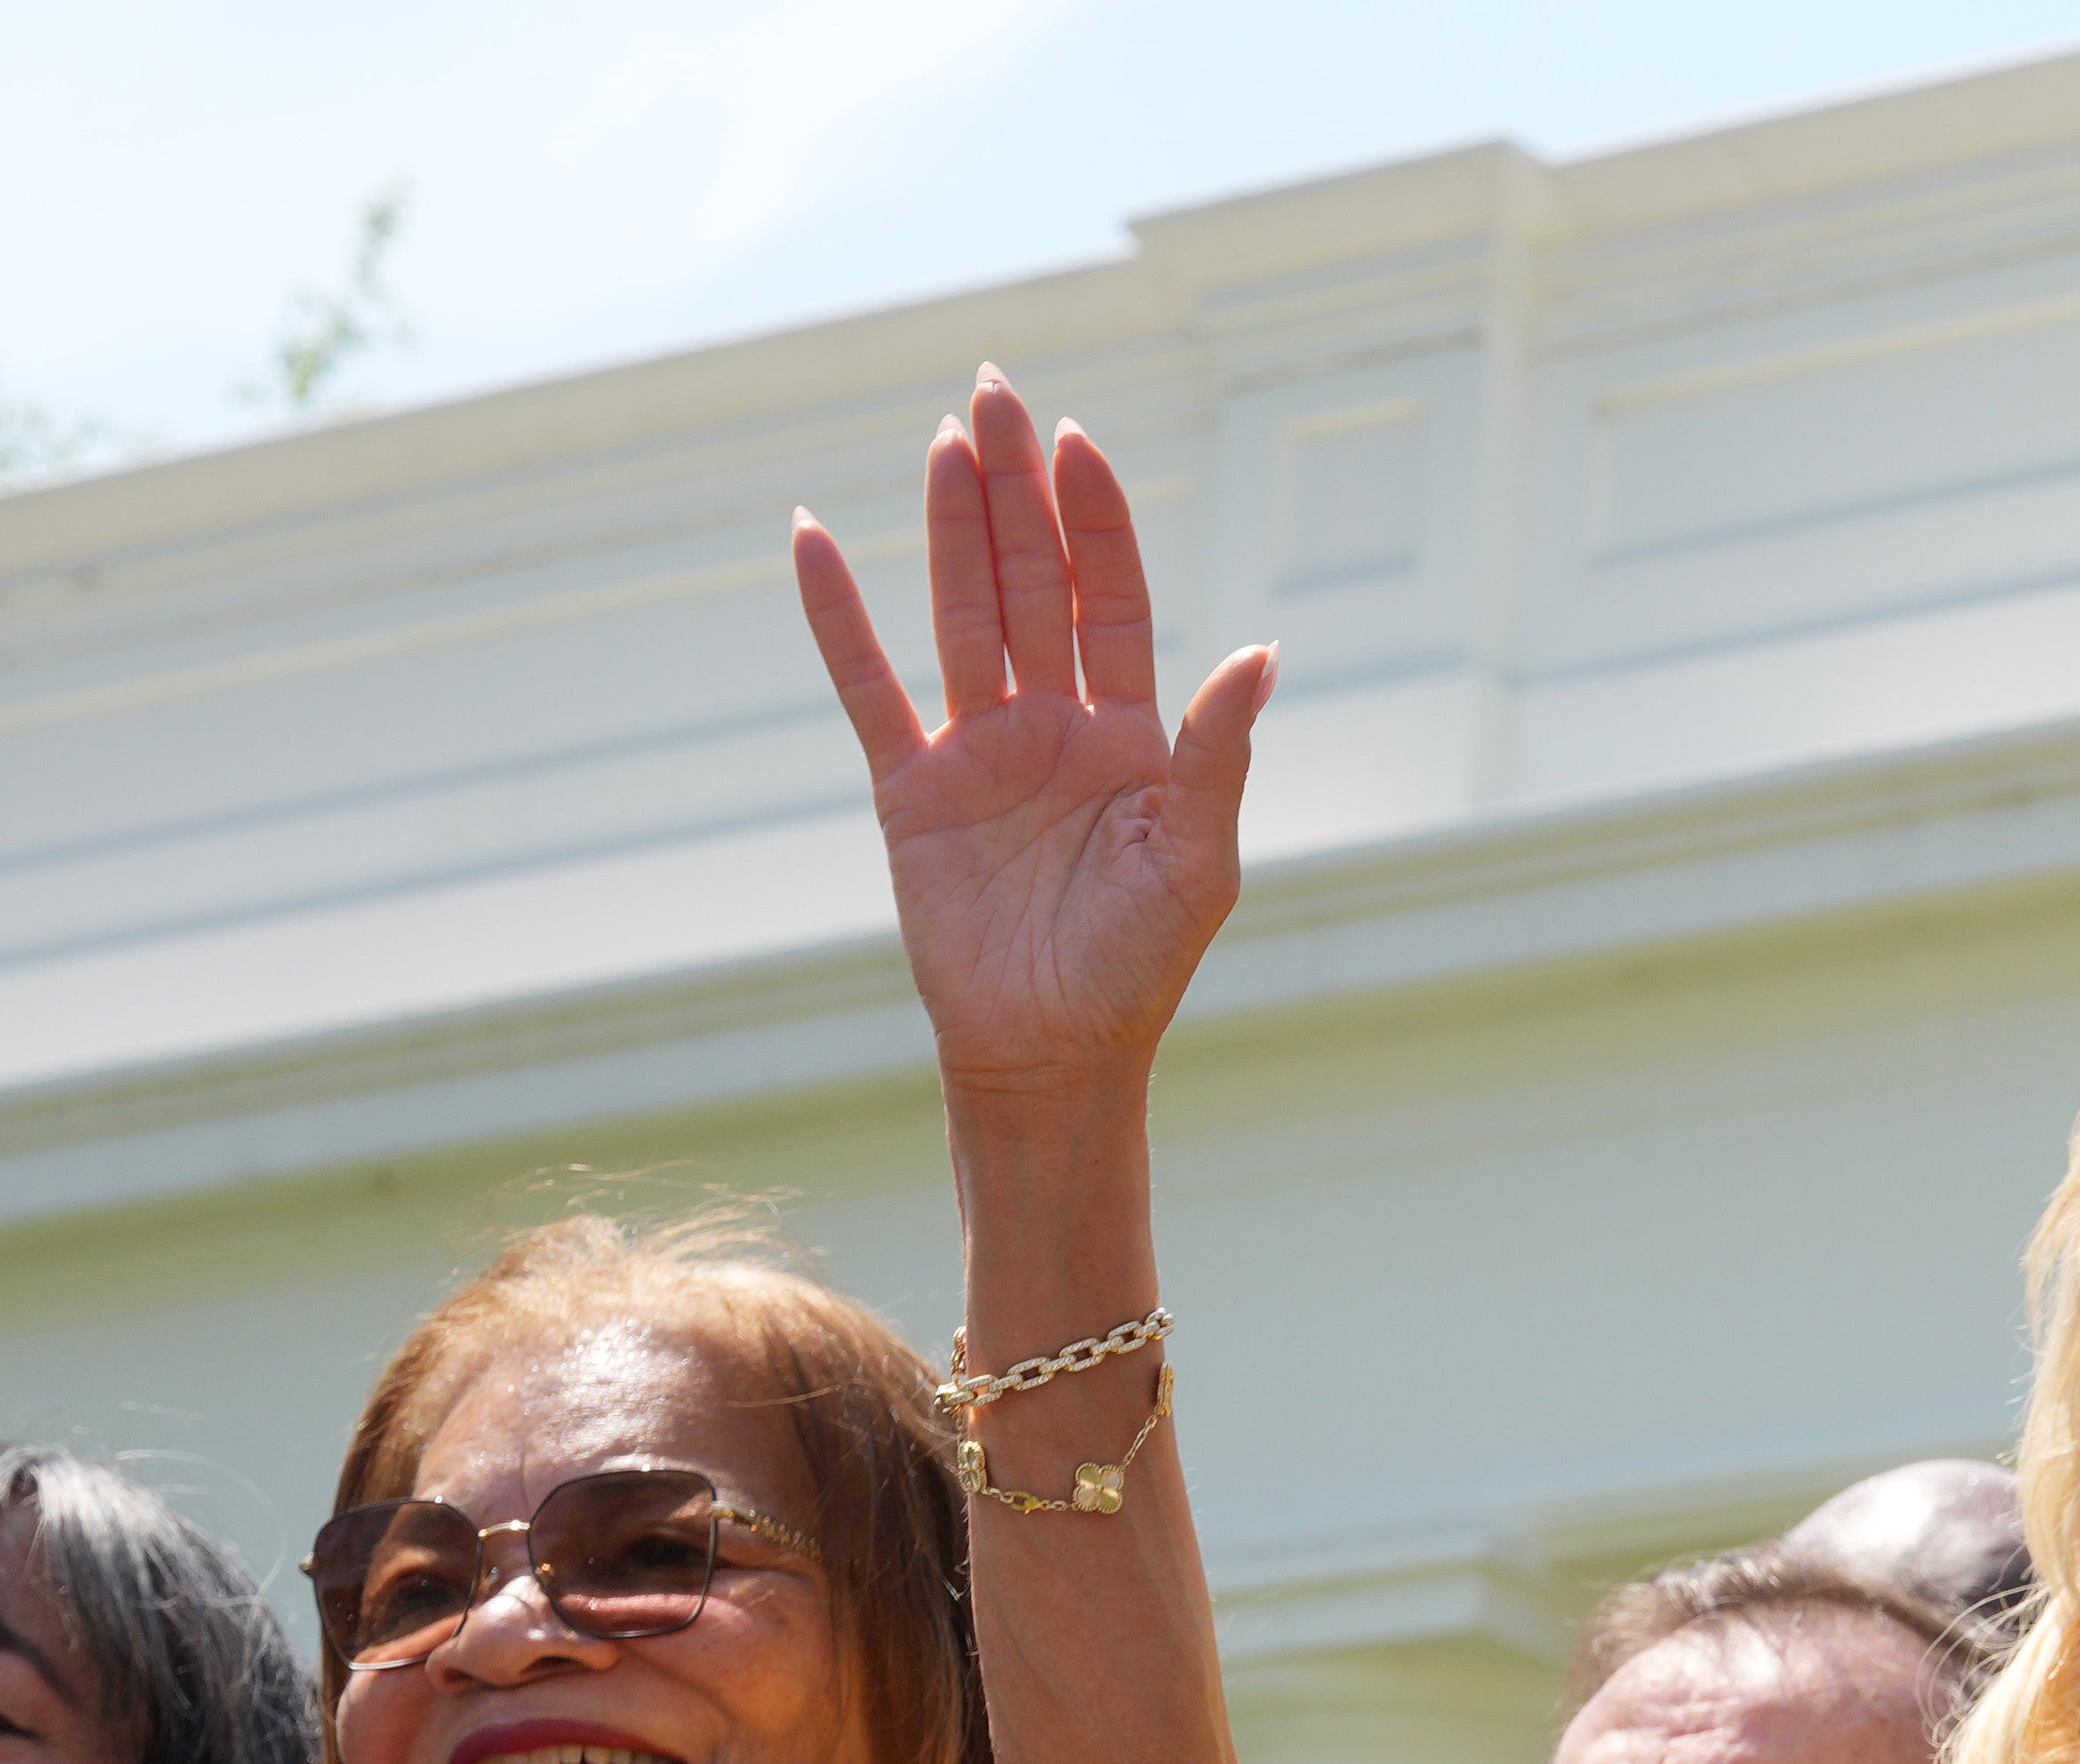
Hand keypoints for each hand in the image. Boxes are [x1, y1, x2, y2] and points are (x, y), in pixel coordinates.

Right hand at [790, 372, 1274, 1105]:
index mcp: (1133, 737)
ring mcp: (980, 752)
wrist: (1052, 1057)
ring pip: (960, 613)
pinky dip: (837, 616)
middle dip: (1017, 489)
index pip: (1112, 601)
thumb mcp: (1197, 861)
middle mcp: (1055, 727)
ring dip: (951, 527)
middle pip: (1031, 582)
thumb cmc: (1140, 970)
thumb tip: (1263, 652)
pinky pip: (867, 687)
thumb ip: (1217, 754)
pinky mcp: (910, 791)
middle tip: (995, 390)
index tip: (1079, 441)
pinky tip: (815, 537)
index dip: (1096, 522)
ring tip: (945, 439)